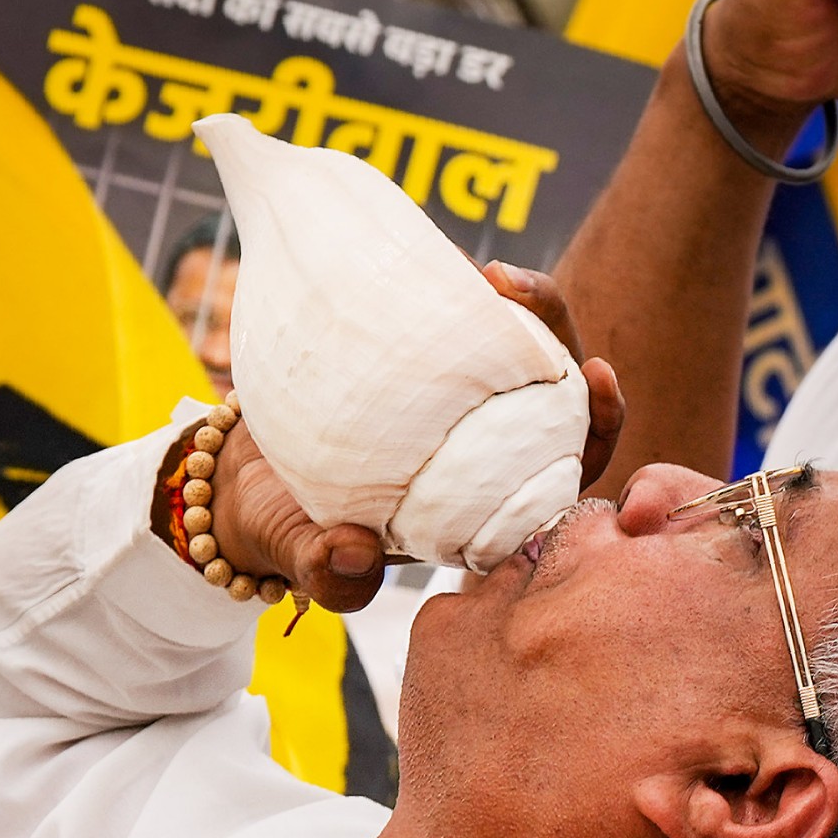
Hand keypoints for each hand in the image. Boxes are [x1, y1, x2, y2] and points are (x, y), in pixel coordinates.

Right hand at [202, 265, 623, 606]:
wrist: (240, 481)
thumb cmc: (284, 530)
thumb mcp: (303, 557)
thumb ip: (329, 572)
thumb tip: (355, 555)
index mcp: (483, 510)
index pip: (565, 473)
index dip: (596, 427)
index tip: (597, 376)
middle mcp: (484, 454)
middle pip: (555, 397)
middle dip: (558, 337)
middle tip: (521, 292)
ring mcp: (457, 405)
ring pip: (519, 350)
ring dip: (520, 305)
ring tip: (487, 274)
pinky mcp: (426, 364)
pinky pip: (468, 322)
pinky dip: (467, 294)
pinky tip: (449, 265)